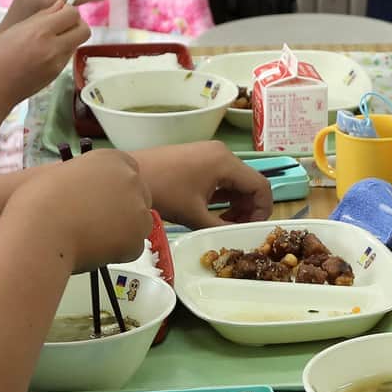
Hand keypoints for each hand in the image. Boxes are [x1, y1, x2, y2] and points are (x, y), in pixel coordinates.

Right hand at [0, 2, 89, 108]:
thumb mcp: (16, 29)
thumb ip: (42, 16)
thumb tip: (60, 5)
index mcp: (40, 32)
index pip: (72, 14)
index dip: (68, 11)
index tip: (59, 12)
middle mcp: (53, 48)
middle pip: (84, 30)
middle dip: (76, 25)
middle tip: (61, 25)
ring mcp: (58, 64)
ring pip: (76, 44)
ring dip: (68, 38)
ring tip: (47, 40)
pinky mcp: (57, 75)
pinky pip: (67, 57)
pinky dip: (61, 52)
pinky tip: (43, 54)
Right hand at [16, 150, 153, 271]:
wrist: (40, 229)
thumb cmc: (39, 199)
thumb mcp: (65, 173)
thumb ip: (88, 179)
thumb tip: (92, 195)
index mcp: (112, 159)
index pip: (129, 170)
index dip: (117, 187)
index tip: (104, 200)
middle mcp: (131, 180)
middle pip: (140, 195)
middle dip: (124, 209)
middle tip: (99, 222)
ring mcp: (138, 209)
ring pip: (139, 223)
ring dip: (122, 231)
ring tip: (91, 238)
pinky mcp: (137, 238)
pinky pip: (133, 247)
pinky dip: (118, 252)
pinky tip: (94, 251)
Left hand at [133, 141, 273, 228]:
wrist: (130, 175)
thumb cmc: (163, 192)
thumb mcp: (194, 215)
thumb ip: (221, 228)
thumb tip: (236, 239)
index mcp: (225, 162)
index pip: (261, 186)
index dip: (262, 210)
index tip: (252, 228)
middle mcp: (222, 153)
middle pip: (250, 182)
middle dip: (248, 208)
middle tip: (237, 228)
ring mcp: (210, 153)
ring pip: (236, 180)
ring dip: (236, 202)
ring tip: (223, 223)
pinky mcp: (199, 157)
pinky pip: (222, 176)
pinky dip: (224, 195)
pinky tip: (213, 211)